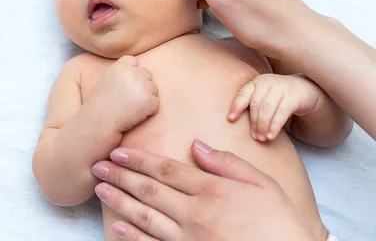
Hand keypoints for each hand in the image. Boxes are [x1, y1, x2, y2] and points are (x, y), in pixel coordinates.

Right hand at [87, 55, 158, 132]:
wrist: (100, 122)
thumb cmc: (102, 103)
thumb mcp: (107, 79)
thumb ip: (122, 71)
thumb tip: (138, 67)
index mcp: (121, 66)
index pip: (134, 62)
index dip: (132, 73)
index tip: (124, 85)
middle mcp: (133, 73)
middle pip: (147, 75)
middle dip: (141, 86)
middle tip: (127, 99)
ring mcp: (142, 86)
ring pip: (153, 89)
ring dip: (146, 99)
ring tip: (129, 107)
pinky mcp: (149, 100)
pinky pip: (155, 104)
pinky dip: (148, 111)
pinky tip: (134, 114)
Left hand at [91, 141, 317, 240]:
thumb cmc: (280, 223)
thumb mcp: (262, 184)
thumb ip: (227, 163)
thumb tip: (196, 145)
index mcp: (212, 190)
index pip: (166, 170)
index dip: (138, 160)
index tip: (118, 152)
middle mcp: (195, 213)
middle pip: (149, 190)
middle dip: (120, 177)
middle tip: (97, 166)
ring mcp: (190, 238)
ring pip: (146, 216)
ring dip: (120, 201)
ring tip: (99, 190)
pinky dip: (134, 236)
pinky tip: (118, 226)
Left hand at [228, 74, 319, 140]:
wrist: (303, 89)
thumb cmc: (276, 96)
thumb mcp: (263, 96)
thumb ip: (251, 105)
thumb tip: (234, 124)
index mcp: (256, 83)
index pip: (243, 94)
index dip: (236, 107)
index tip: (230, 120)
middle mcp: (266, 83)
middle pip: (256, 104)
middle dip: (253, 122)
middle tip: (253, 136)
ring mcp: (280, 88)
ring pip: (267, 109)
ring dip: (263, 126)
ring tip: (261, 138)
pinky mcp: (292, 97)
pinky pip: (281, 112)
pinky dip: (275, 126)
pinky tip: (271, 136)